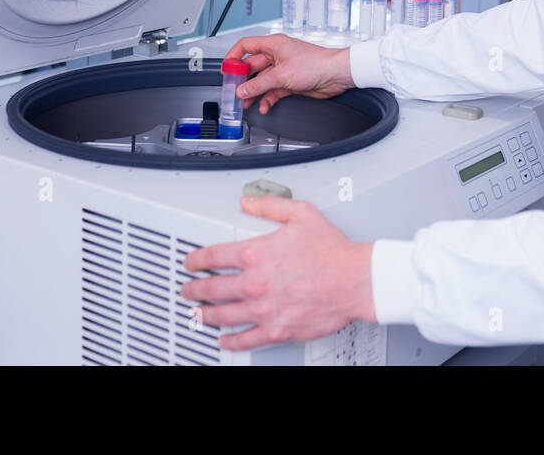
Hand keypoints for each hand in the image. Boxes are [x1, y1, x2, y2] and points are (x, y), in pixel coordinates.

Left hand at [181, 196, 375, 350]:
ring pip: (223, 315)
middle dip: (194, 289)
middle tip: (188, 290)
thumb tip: (249, 202)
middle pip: (212, 288)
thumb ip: (270, 206)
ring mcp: (264, 309)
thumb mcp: (301, 214)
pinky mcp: (277, 329)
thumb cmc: (333, 251)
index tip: (190, 263)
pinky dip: (231, 341)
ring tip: (198, 314)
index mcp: (257, 254)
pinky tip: (224, 340)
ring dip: (205, 315)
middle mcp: (255, 283)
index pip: (213, 257)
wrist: (355, 280)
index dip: (195, 260)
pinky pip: (246, 339)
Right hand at [222, 34, 354, 113]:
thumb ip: (259, 84)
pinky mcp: (290, 82)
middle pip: (252, 66)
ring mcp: (283, 69)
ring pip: (262, 81)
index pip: (246, 46)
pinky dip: (267, 99)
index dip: (233, 56)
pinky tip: (264, 106)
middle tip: (234, 90)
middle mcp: (277, 55)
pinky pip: (273, 91)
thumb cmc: (316, 63)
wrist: (336, 74)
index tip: (226, 69)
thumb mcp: (281, 75)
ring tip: (245, 102)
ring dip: (254, 92)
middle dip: (243, 79)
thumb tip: (243, 89)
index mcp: (273, 45)